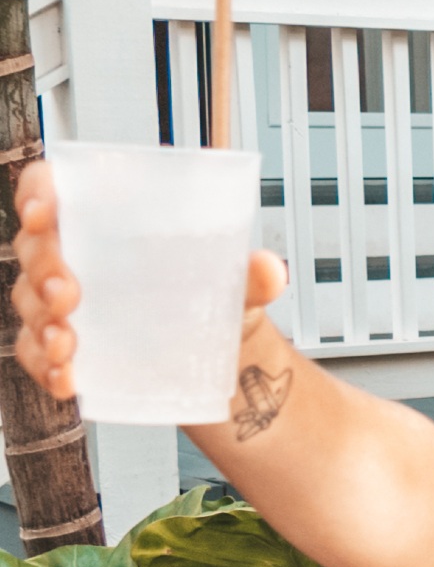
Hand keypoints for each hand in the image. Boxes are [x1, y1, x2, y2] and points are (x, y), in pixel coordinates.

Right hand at [10, 159, 287, 401]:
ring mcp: (61, 301)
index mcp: (106, 219)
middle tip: (68, 295)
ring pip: (29, 302)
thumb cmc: (211, 295)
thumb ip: (252, 275)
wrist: (219, 352)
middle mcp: (75, 254)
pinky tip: (67, 379)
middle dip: (44, 270)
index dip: (37, 193)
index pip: (51, 187)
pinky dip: (45, 367)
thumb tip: (270, 269)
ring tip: (68, 345)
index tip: (44, 214)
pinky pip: (36, 353)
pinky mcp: (63, 343)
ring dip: (42, 325)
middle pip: (35, 248)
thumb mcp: (235, 282)